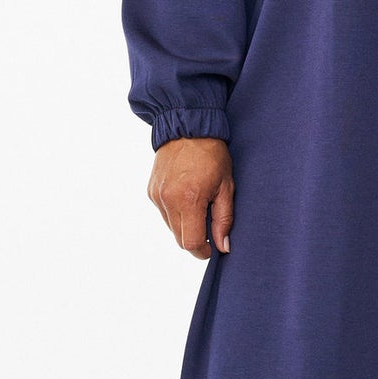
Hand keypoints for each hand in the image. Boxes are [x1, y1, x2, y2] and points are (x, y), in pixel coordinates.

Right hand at [149, 136, 233, 258]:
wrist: (187, 128)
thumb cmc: (212, 155)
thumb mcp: (226, 186)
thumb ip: (224, 219)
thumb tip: (223, 246)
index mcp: (189, 200)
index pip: (191, 242)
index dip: (203, 251)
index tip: (212, 247)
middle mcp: (168, 200)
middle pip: (179, 239)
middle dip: (195, 240)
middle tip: (209, 228)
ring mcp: (157, 195)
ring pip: (171, 227)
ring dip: (185, 226)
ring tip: (198, 206)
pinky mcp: (151, 191)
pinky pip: (163, 213)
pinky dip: (175, 213)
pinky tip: (186, 196)